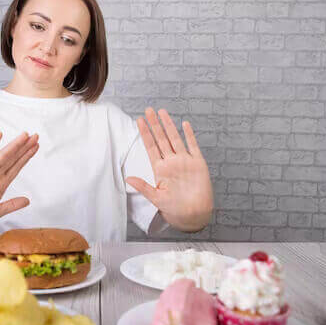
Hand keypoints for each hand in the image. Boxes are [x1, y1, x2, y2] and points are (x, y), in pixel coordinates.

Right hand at [0, 132, 38, 230]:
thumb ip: (12, 205)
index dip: (27, 157)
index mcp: (1, 185)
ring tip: (25, 135)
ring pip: (3, 155)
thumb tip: (28, 200)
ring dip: (14, 145)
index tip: (36, 147)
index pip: (17, 167)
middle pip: (13, 158)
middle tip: (36, 136)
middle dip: (25, 147)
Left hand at [126, 108, 212, 231]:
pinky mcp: (198, 163)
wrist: (193, 214)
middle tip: (148, 110)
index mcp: (160, 169)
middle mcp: (171, 162)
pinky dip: (189, 135)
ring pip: (175, 138)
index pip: (150, 147)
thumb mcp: (156, 198)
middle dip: (155, 124)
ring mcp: (184, 161)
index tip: (139, 121)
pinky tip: (184, 124)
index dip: (145, 133)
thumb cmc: (174, 208)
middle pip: (161, 139)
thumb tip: (128, 178)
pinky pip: (193, 146)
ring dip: (168, 125)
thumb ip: (143, 187)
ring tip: (162, 112)